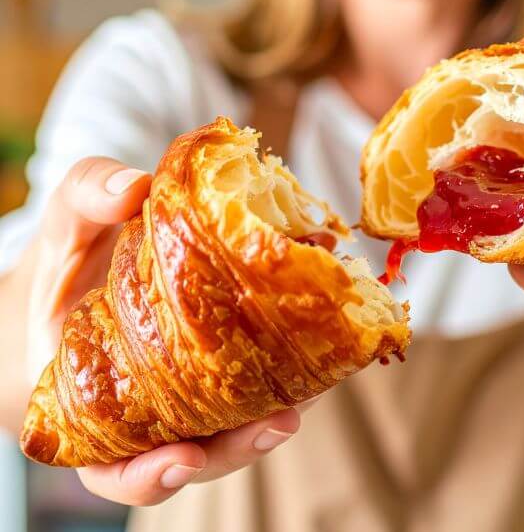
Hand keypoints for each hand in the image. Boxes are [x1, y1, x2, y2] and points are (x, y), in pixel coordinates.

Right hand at [26, 157, 301, 505]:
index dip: (145, 474)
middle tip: (278, 422)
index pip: (112, 463)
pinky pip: (255, 381)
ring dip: (275, 412)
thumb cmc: (71, 257)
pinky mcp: (225, 358)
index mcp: (92, 395)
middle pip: (192, 452)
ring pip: (232, 423)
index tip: (181, 459)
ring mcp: (189, 385)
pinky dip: (287, 373)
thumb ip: (86, 197)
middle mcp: (146, 403)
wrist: (94, 264)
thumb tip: (132, 188)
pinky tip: (317, 347)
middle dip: (236, 446)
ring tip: (311, 390)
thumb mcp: (66, 225)